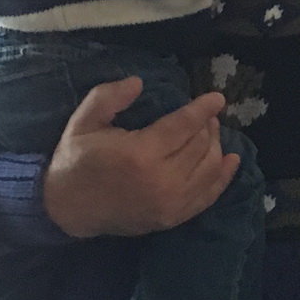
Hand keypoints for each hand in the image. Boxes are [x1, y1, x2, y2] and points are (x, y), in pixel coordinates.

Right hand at [42, 78, 238, 237]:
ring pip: (209, 167)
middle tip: (207, 114)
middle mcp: (161, 180)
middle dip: (208, 125)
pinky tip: (231, 161)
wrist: (67, 210)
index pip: (184, 126)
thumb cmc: (76, 161)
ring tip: (211, 131)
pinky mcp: (173, 218)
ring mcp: (170, 203)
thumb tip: (139, 82)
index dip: (203, 109)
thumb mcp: (83, 122)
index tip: (217, 98)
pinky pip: (208, 195)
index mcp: (140, 154)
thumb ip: (108, 97)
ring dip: (216, 146)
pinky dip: (223, 177)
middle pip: (200, 145)